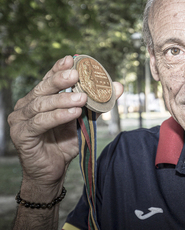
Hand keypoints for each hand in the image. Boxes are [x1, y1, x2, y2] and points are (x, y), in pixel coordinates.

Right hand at [8, 56, 122, 189]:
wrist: (53, 171)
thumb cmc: (65, 143)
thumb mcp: (83, 120)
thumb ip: (97, 102)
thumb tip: (119, 86)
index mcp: (40, 99)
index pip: (49, 80)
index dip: (59, 68)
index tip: (72, 59)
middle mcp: (27, 105)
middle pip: (43, 88)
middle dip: (60, 79)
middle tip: (76, 75)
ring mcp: (21, 119)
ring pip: (42, 104)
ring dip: (63, 99)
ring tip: (82, 98)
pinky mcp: (21, 134)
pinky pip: (40, 122)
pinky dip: (58, 116)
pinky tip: (73, 113)